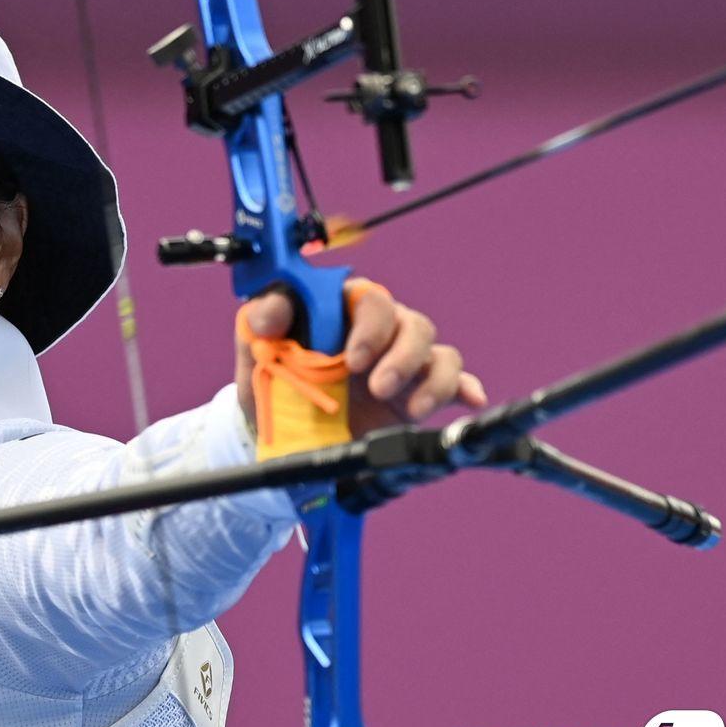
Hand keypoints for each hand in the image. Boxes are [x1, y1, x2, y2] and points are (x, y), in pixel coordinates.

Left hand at [235, 279, 487, 437]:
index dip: (369, 325)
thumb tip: (268, 311)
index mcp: (342, 310)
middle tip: (377, 387)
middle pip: (411, 323)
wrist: (281, 427)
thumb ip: (260, 322)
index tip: (352, 359)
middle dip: (401, 356)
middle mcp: (378, 330)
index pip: (369, 299)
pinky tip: (469, 399)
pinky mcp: (416, 391)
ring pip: (437, 350)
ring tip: (411, 409)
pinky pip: (453, 380)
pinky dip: (464, 387)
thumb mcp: (256, 349)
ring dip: (431, 379)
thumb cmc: (271, 375)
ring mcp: (400, 360)